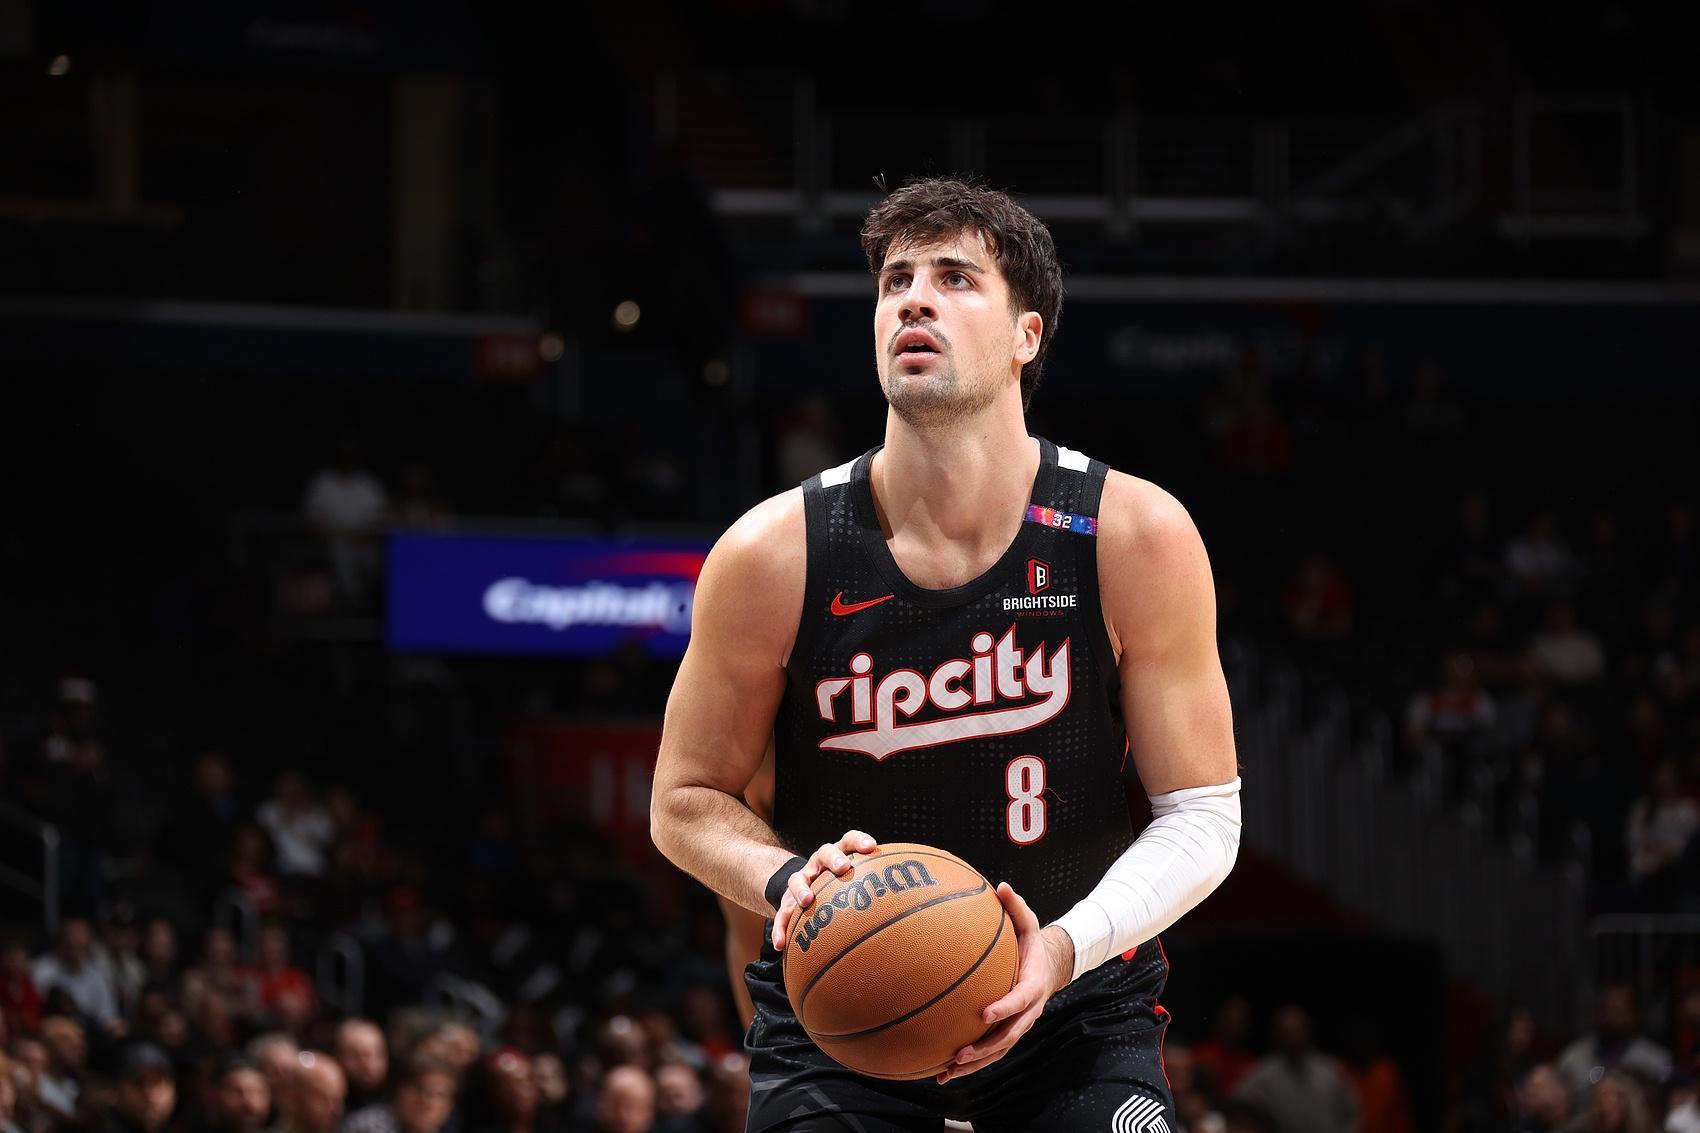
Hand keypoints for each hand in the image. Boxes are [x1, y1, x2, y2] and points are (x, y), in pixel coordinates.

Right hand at [771, 830, 878, 949]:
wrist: (804, 888)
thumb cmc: (842, 889)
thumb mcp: (858, 884)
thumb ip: (880, 891)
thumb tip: (919, 910)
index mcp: (840, 856)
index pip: (849, 840)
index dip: (859, 841)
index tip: (872, 846)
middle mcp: (819, 864)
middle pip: (825, 853)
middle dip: (834, 858)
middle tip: (844, 867)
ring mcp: (802, 880)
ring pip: (798, 879)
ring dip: (802, 889)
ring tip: (807, 901)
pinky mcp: (787, 901)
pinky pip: (782, 914)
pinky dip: (781, 929)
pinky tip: (782, 946)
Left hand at [936, 882, 1072, 1083]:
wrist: (1049, 968)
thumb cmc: (1031, 944)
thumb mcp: (1029, 923)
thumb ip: (1017, 907)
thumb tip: (1002, 886)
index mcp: (1032, 986)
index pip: (1019, 1001)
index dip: (1004, 1009)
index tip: (983, 1014)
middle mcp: (1027, 1012)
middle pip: (1007, 1037)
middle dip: (984, 1048)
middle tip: (960, 1053)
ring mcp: (1018, 1026)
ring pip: (997, 1052)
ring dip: (974, 1065)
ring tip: (947, 1072)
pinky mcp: (1007, 1032)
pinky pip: (989, 1053)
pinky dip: (970, 1065)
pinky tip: (942, 1071)